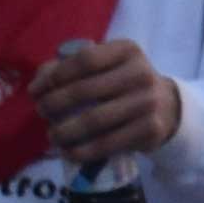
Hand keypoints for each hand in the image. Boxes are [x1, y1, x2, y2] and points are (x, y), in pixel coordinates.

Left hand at [28, 39, 183, 166]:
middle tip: (41, 112)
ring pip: (94, 120)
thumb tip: (38, 85)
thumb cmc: (122, 84)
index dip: (55, 76)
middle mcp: (141, 73)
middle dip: (54, 104)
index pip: (85, 60)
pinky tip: (69, 152)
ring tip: (52, 135)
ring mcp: (148, 102)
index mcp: (127, 50)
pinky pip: (109, 142)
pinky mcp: (151, 129)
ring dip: (65, 131)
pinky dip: (83, 150)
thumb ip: (68, 68)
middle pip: (85, 90)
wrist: (166, 107)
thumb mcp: (104, 67)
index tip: (36, 91)